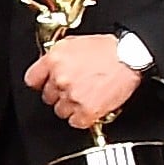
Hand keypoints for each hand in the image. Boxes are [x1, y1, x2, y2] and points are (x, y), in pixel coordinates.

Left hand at [25, 34, 140, 130]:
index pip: (32, 80)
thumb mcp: (73, 43)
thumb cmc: (108, 48)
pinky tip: (90, 109)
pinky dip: (83, 118)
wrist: (131, 57)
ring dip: (71, 107)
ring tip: (85, 97)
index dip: (41, 83)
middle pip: (48, 97)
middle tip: (74, 89)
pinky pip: (76, 122)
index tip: (47, 85)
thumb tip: (48, 65)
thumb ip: (56, 56)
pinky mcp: (88, 110)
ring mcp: (73, 96)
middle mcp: (60, 78)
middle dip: (59, 94)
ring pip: (61, 111)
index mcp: (54, 60)